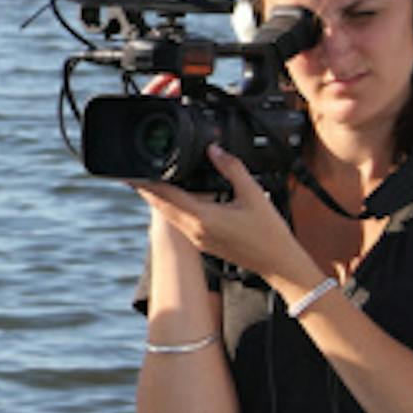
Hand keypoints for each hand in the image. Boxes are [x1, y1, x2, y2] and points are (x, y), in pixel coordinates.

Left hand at [130, 145, 308, 283]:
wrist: (278, 264)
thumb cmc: (269, 234)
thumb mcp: (253, 194)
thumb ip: (232, 168)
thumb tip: (215, 149)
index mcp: (203, 218)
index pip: (166, 196)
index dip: (148, 183)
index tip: (134, 173)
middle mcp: (194, 230)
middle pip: (161, 206)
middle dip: (147, 189)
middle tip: (135, 173)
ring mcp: (197, 239)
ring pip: (169, 215)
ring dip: (159, 199)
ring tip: (150, 181)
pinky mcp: (202, 243)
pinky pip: (179, 222)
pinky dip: (172, 208)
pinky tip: (176, 197)